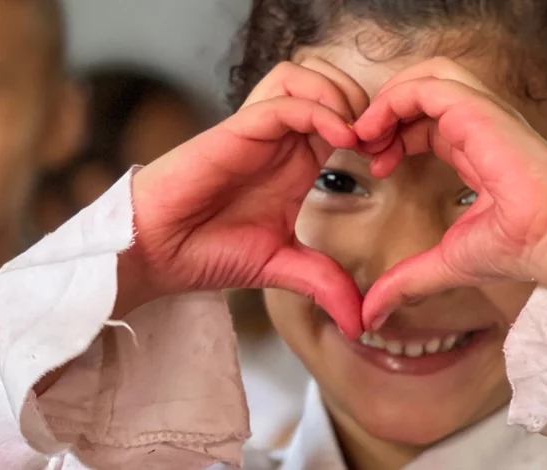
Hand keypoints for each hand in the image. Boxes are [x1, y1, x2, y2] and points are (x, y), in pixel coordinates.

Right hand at [123, 59, 369, 336]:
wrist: (156, 254)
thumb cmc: (207, 253)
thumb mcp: (281, 268)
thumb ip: (323, 284)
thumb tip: (360, 323)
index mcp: (296, 162)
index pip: (344, 116)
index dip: (374, 129)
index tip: (390, 162)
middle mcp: (280, 140)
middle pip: (331, 83)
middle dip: (365, 104)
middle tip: (379, 142)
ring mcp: (258, 132)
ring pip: (306, 76)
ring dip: (341, 97)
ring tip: (357, 136)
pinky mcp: (237, 130)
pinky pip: (284, 99)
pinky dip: (319, 110)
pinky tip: (339, 140)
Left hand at [352, 58, 546, 328]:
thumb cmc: (521, 250)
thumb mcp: (447, 264)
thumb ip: (407, 281)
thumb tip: (372, 315)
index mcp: (478, 148)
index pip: (428, 119)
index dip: (394, 132)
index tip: (374, 164)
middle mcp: (482, 124)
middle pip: (425, 86)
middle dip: (387, 108)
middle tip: (362, 143)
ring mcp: (484, 114)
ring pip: (429, 74)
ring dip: (390, 97)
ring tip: (366, 132)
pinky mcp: (482, 113)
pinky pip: (430, 86)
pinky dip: (396, 100)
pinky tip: (376, 131)